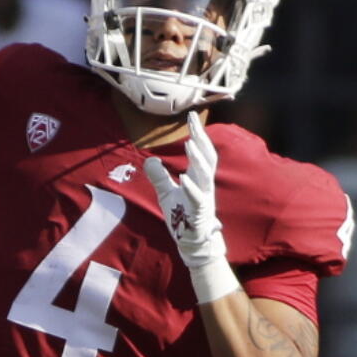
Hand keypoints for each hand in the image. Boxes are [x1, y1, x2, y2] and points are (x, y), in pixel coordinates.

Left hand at [144, 112, 228, 270]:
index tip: (192, 116)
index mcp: (199, 177)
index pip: (201, 150)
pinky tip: (184, 178)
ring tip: (189, 144)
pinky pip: (197, 198)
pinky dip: (192, 187)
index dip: (197, 133)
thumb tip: (149, 159)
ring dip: (197, 159)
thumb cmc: (182, 215)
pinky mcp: (199, 212)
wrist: (191, 240)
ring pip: (205, 174)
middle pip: (207, 156)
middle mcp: (205, 184)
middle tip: (194, 120)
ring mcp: (204, 197)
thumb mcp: (166, 193)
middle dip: (201, 138)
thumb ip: (159, 176)